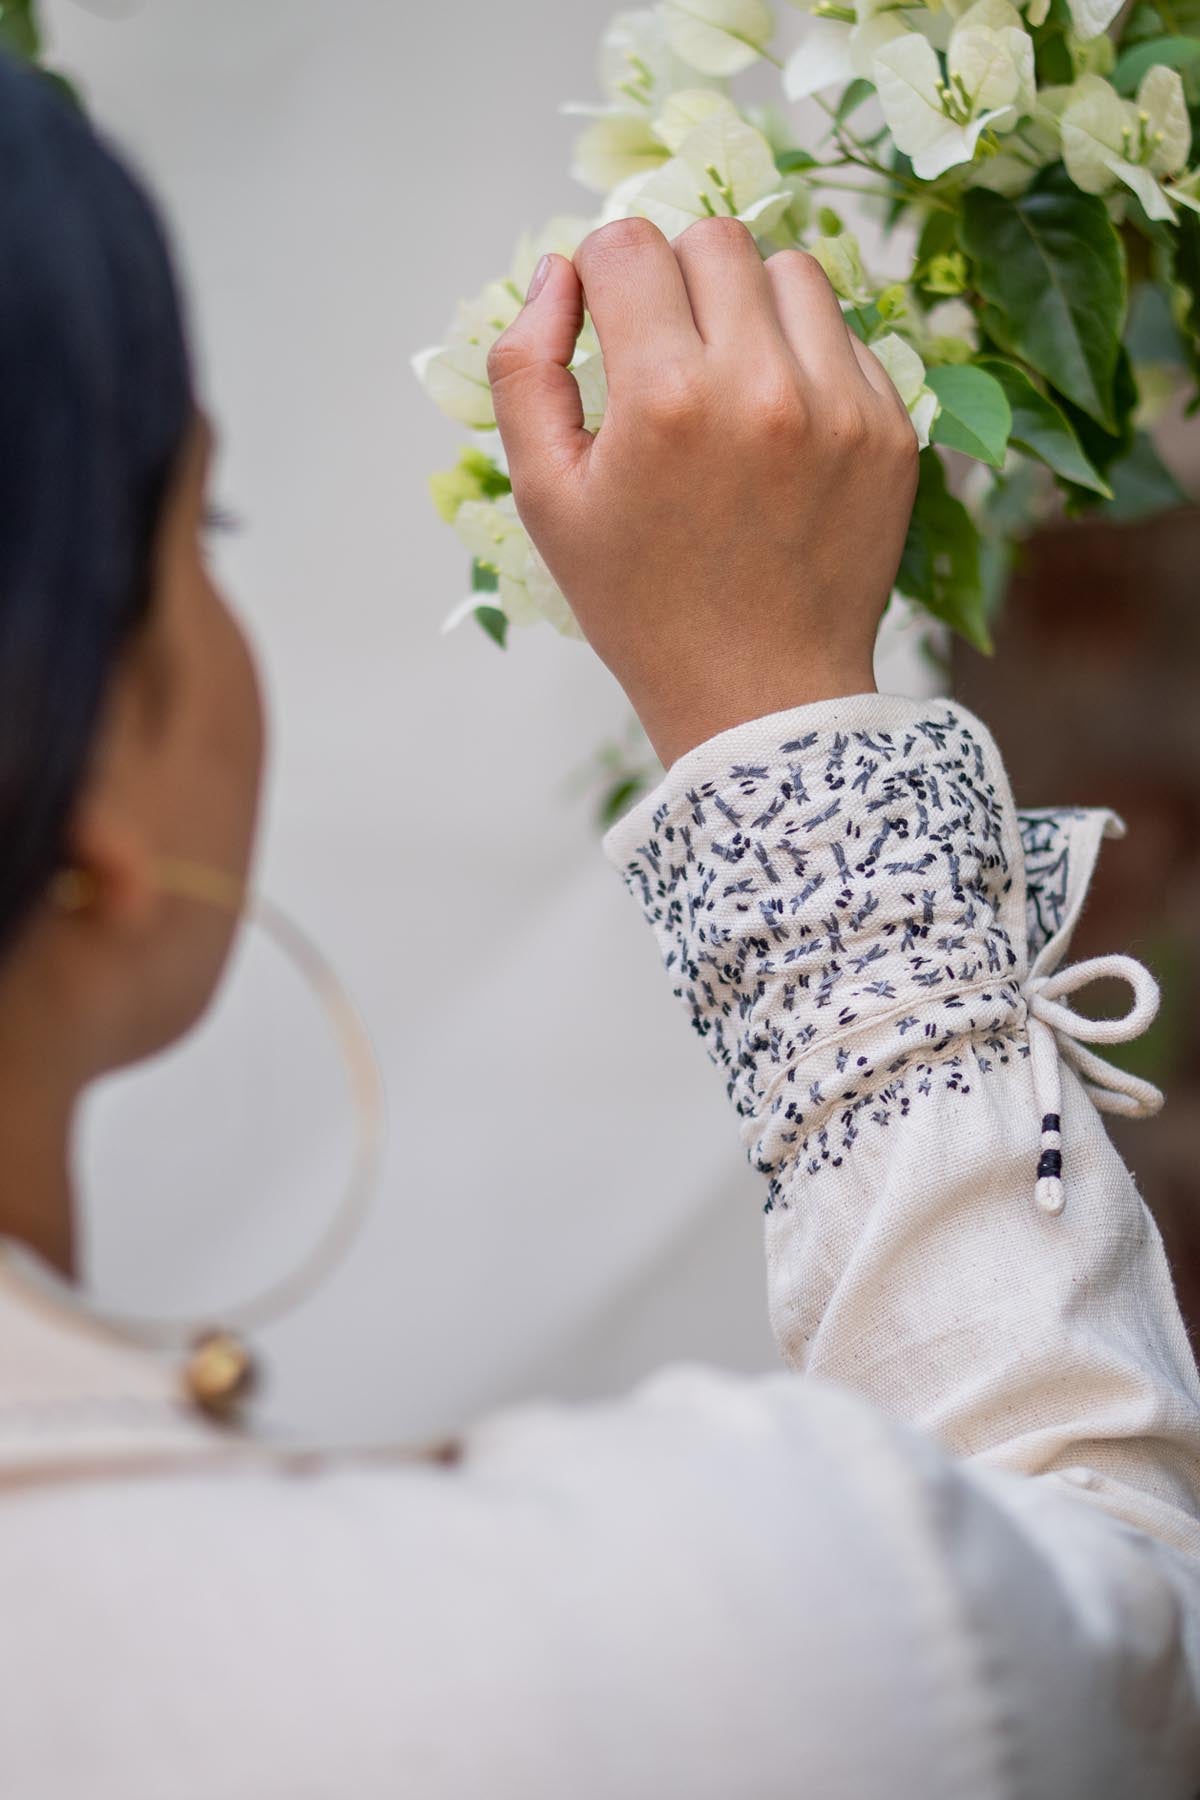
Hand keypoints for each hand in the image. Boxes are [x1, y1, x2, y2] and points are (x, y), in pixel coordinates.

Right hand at [487, 216, 919, 768]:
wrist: (758, 693)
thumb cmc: (639, 602)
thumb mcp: (546, 498)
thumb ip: (526, 369)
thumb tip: (560, 272)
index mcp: (666, 398)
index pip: (628, 245)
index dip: (603, 278)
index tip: (608, 327)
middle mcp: (762, 385)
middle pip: (713, 240)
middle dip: (676, 280)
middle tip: (665, 358)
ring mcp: (842, 405)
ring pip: (791, 270)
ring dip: (749, 305)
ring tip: (727, 383)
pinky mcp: (893, 429)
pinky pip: (847, 335)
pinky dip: (806, 358)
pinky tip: (778, 429)